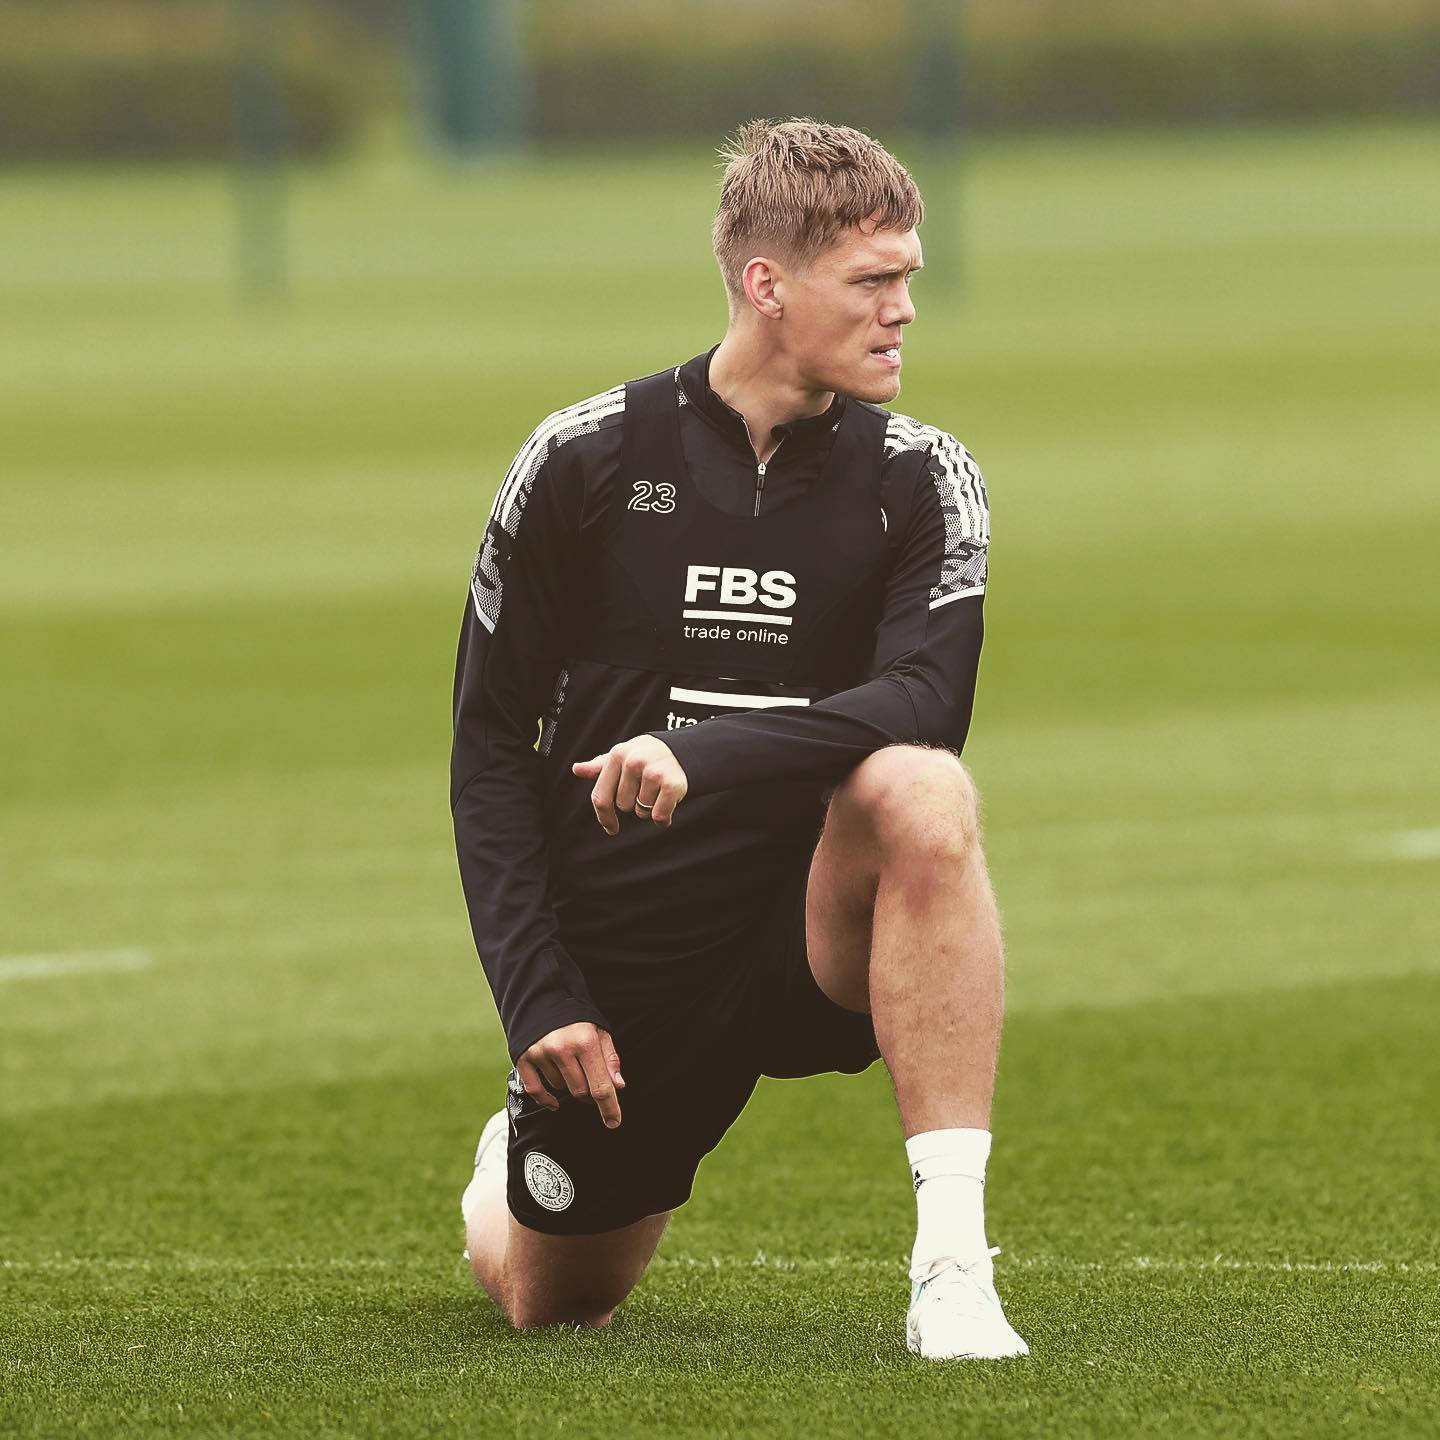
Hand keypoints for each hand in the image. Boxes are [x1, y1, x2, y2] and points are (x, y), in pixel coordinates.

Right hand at [515, 1022, 624, 1128]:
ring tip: (569, 1067)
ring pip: (560, 1089)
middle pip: (580, 1091)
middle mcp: (562, 1049)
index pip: (600, 1085)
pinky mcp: (523, 1058)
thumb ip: (609, 1059)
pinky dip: (546, 1100)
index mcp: (585, 1042)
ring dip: (568, 1086)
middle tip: (590, 1083)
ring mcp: (540, 1054)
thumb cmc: (575, 1017)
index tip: (614, 1122)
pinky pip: (536, 1090)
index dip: (609, 1107)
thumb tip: (618, 1086)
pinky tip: (554, 1102)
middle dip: (589, 1094)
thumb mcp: (599, 1032)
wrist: (542, 998)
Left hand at [572, 735, 687, 833]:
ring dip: (650, 807)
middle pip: (623, 806)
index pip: (601, 796)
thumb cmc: (648, 756)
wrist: (684, 750)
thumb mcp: (623, 755)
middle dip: (634, 803)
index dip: (604, 817)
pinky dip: (664, 817)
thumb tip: (577, 769)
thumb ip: (600, 766)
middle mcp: (634, 762)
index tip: (611, 828)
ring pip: (642, 812)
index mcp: (617, 755)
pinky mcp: (671, 784)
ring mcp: (653, 772)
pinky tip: (668, 802)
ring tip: (658, 790)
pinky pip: (659, 816)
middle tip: (645, 788)